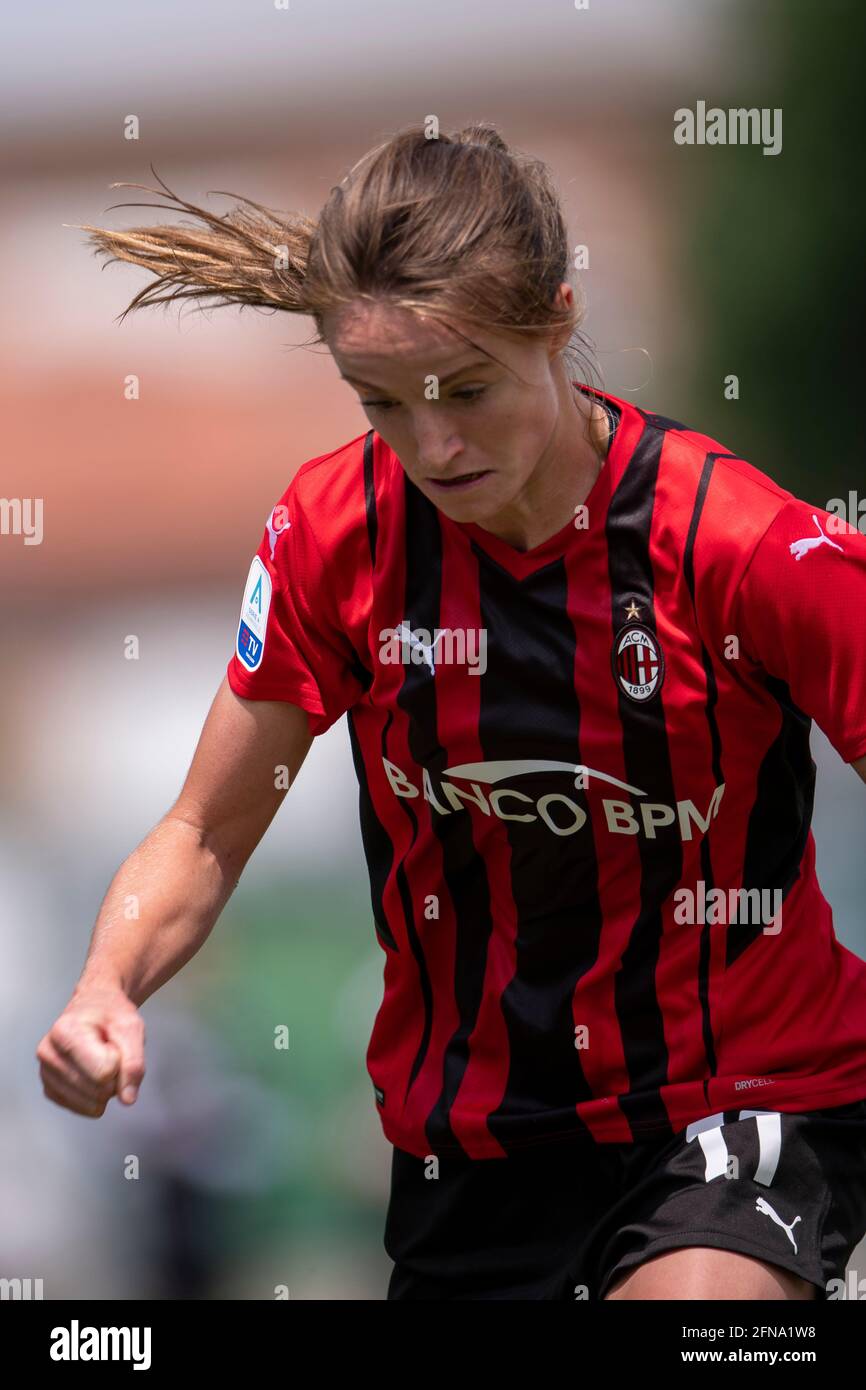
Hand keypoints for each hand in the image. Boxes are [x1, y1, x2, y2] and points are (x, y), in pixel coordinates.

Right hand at [36, 985, 145, 1116]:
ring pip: (91, 1103)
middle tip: (109, 1051)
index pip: (104, 1071)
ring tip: (100, 1059)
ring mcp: (46, 1073)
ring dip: (106, 1086)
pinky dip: (95, 1095)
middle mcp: (48, 1053)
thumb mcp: (131, 1027)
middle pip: (98, 1090)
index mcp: (65, 1031)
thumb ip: (134, 1062)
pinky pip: (83, 1108)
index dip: (119, 1060)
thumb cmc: (110, 1014)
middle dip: (114, 1075)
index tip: (112, 1041)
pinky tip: (91, 1071)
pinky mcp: (50, 1089)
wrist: (94, 1008)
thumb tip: (127, 1098)